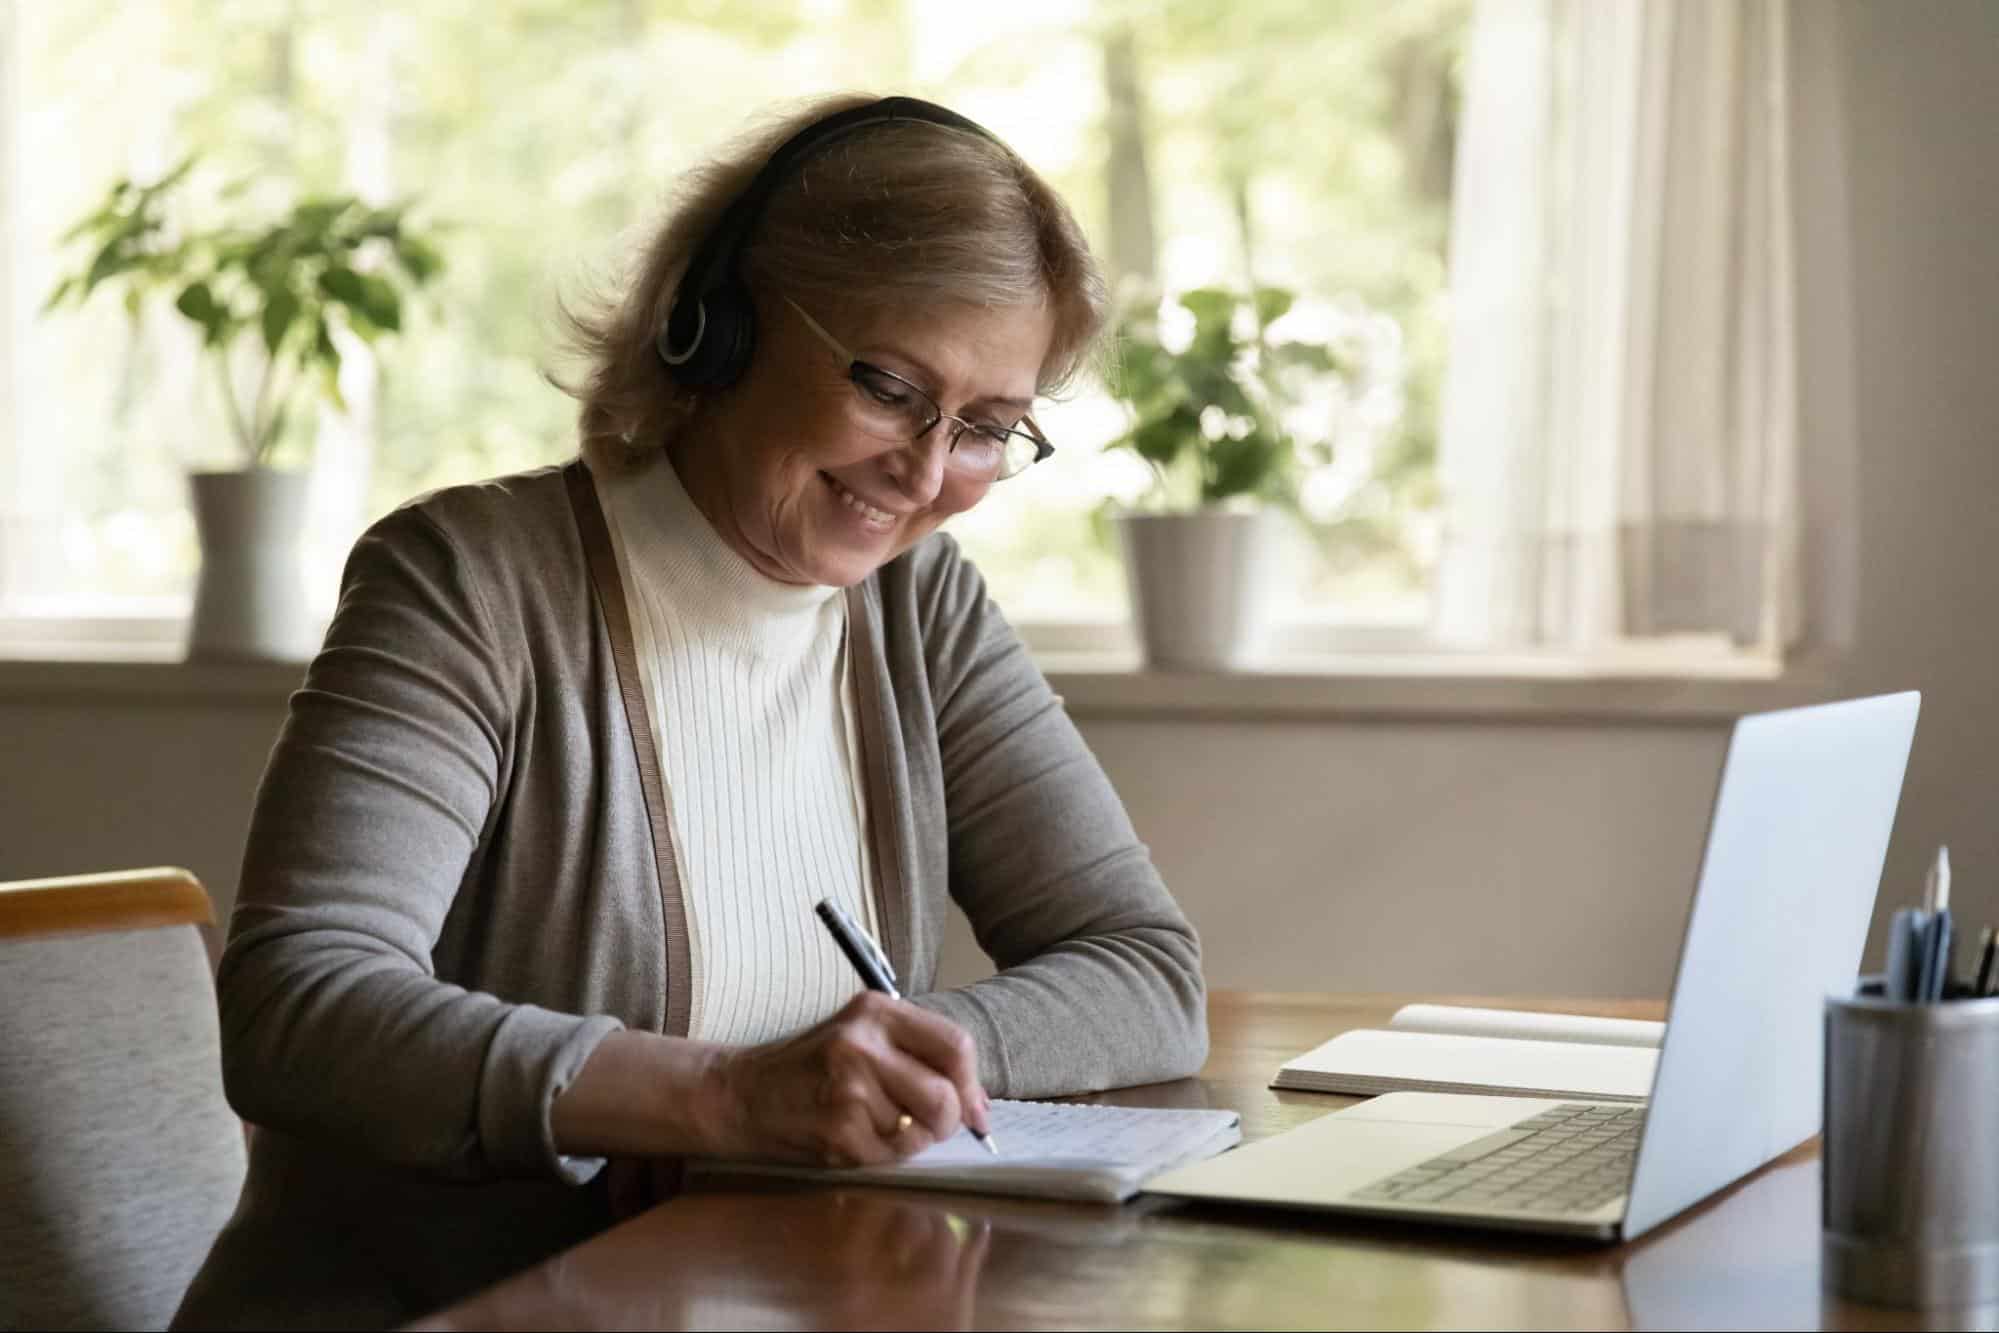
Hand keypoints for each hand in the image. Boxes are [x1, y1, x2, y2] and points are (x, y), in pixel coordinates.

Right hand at [705, 992, 990, 1165]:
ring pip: (920, 1131)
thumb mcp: (860, 1036)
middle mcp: (863, 1044)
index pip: (955, 1045)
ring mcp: (849, 1089)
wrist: (739, 1094)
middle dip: (947, 1121)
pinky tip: (853, 1137)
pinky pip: (891, 1155)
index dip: (972, 1085)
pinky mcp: (838, 1131)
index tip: (975, 1110)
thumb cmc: (809, 1067)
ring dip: (908, 1139)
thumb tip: (977, 1103)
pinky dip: (882, 1154)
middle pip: (945, 1096)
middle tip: (928, 1125)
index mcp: (876, 1011)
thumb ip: (917, 1054)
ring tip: (872, 1124)